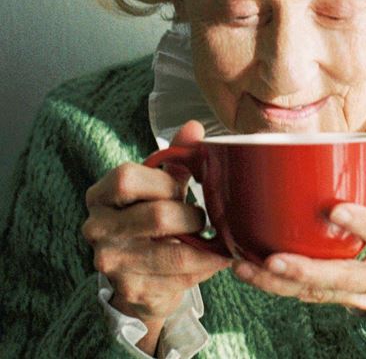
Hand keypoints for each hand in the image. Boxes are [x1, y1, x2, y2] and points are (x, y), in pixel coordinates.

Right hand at [82, 120, 230, 349]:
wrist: (139, 273)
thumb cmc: (151, 216)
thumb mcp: (160, 184)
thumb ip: (177, 156)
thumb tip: (194, 127)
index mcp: (100, 195)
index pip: (128, 179)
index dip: (163, 182)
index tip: (180, 189)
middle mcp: (97, 229)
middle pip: (157, 217)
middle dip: (192, 216)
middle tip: (204, 218)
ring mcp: (112, 263)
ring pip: (174, 254)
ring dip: (205, 246)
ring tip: (217, 239)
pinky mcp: (132, 290)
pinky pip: (180, 279)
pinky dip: (205, 267)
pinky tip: (212, 259)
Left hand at [231, 127, 365, 310]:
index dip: (362, 223)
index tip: (334, 210)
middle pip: (345, 277)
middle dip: (308, 271)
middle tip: (274, 260)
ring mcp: (362, 293)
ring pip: (320, 293)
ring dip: (280, 285)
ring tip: (245, 268)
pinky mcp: (343, 299)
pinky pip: (310, 297)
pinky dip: (279, 288)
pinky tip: (250, 273)